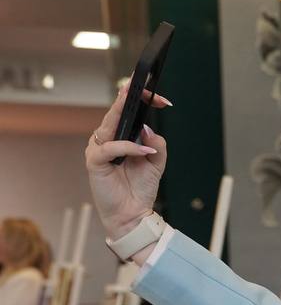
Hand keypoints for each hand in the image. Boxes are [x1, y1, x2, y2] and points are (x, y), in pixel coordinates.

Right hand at [85, 83, 172, 239]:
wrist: (132, 213)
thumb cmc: (140, 187)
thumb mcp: (156, 163)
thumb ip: (156, 144)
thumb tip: (148, 128)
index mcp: (120, 136)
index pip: (127, 111)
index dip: (141, 100)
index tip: (161, 99)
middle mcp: (107, 139)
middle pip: (116, 112)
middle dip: (131, 98)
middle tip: (146, 91)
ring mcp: (99, 149)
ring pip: (109, 125)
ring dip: (127, 118)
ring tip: (144, 114)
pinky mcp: (94, 161)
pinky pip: (110, 148)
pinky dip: (128, 147)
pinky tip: (144, 151)